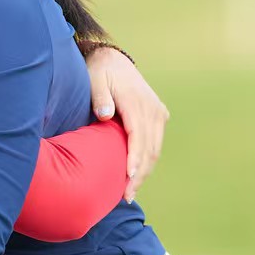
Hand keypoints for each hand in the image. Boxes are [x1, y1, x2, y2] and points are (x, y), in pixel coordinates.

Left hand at [86, 47, 168, 201]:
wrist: (113, 59)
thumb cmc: (99, 73)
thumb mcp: (95, 80)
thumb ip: (100, 98)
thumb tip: (104, 116)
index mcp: (137, 103)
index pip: (138, 136)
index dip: (134, 159)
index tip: (128, 178)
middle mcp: (152, 109)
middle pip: (150, 148)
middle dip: (140, 174)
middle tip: (126, 196)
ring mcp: (158, 112)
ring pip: (155, 149)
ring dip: (145, 171)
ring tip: (131, 192)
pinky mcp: (159, 115)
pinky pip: (155, 143)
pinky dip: (148, 160)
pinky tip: (137, 176)